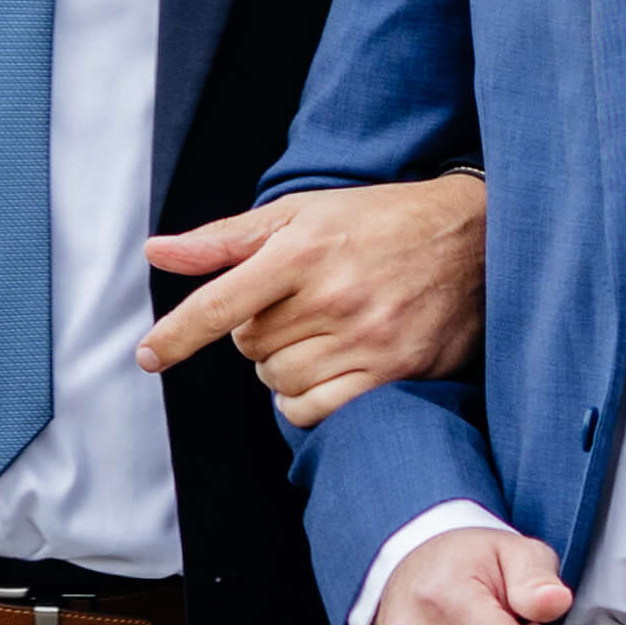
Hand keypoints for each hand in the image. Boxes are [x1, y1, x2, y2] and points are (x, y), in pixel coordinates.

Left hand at [140, 171, 488, 418]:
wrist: (476, 239)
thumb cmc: (380, 221)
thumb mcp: (303, 213)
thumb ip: (226, 239)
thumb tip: (157, 252)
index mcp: (303, 249)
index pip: (220, 303)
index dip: (177, 335)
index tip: (149, 357)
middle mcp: (332, 295)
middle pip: (250, 347)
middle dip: (259, 334)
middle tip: (298, 308)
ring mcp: (367, 337)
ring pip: (279, 382)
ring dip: (284, 368)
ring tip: (319, 335)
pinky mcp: (395, 371)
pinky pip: (316, 411)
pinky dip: (305, 401)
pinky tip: (326, 371)